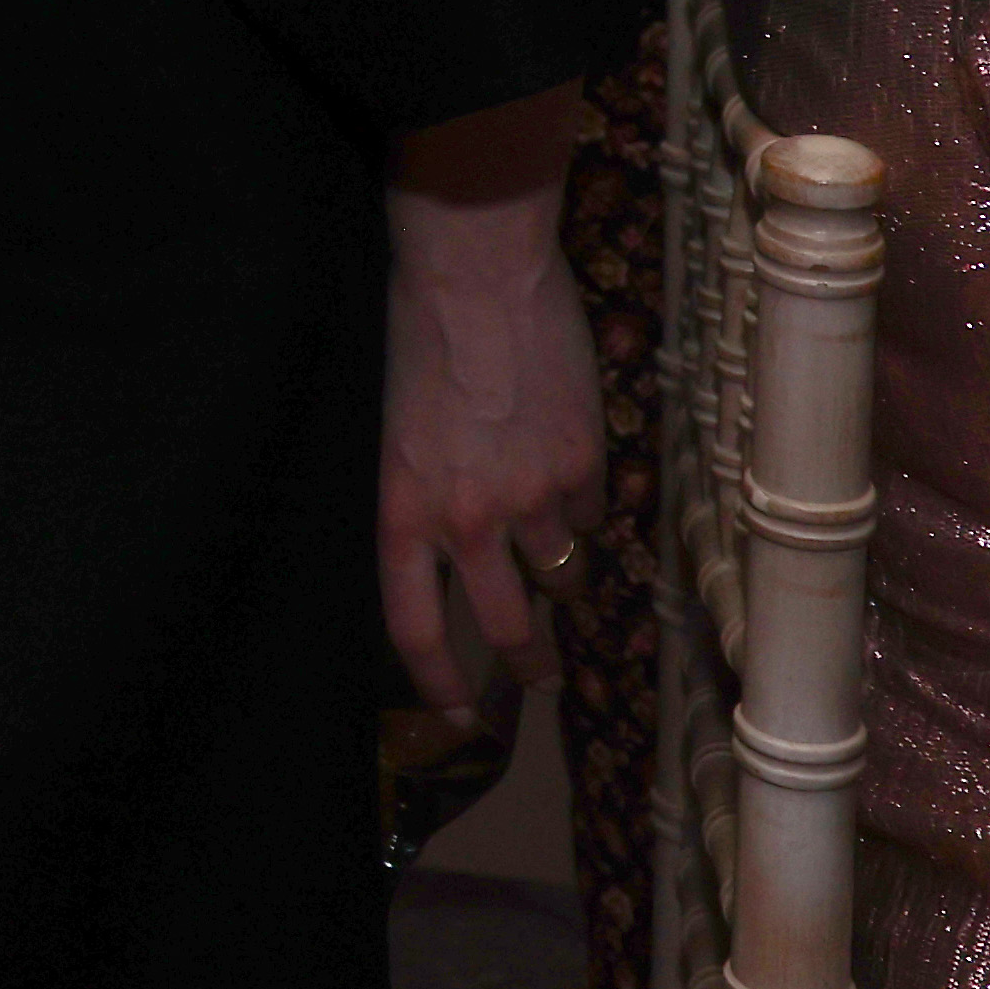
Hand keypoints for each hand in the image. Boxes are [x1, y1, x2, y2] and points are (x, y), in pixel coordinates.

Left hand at [378, 187, 604, 714]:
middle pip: (503, 622)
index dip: (437, 679)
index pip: (413, 624)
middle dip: (525, 661)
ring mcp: (532, 497)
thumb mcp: (397, 432)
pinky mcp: (583, 463)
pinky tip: (572, 472)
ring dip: (563, 577)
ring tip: (563, 575)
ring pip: (560, 572)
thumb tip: (458, 540)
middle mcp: (466, 520)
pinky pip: (592, 510)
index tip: (458, 715)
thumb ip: (426, 495)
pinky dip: (585, 505)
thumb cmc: (417, 335)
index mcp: (402, 512)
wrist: (476, 273)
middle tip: (539, 680)